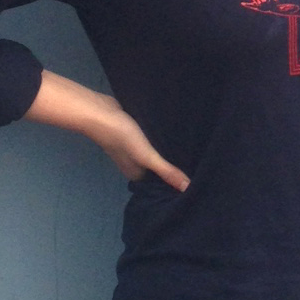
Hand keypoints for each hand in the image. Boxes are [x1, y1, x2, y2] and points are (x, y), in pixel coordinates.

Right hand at [25, 72, 188, 189]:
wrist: (98, 110)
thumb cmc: (122, 136)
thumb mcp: (147, 156)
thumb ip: (166, 171)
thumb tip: (189, 189)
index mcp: (137, 174)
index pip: (160, 183)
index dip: (176, 183)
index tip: (196, 182)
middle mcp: (135, 163)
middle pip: (158, 168)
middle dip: (174, 166)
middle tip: (200, 165)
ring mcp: (133, 147)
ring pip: (155, 153)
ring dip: (168, 151)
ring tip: (194, 151)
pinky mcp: (134, 132)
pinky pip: (151, 139)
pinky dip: (161, 139)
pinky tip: (177, 135)